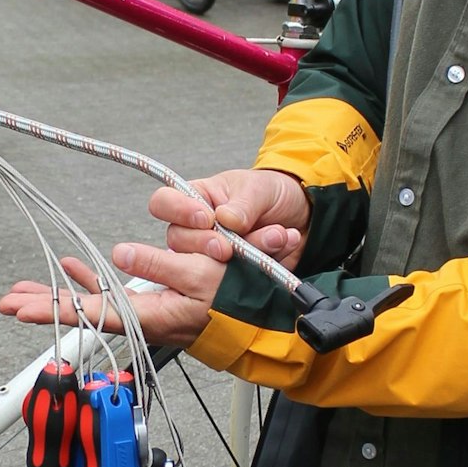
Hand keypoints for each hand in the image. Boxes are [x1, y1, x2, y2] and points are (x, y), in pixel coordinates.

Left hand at [0, 248, 223, 347]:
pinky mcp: (154, 302)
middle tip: (6, 301)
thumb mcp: (202, 278)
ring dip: (58, 294)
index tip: (19, 309)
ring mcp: (144, 312)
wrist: (265, 321)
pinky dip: (89, 280)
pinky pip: (112, 293)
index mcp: (148, 317)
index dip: (53, 310)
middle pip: (82, 312)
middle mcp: (140, 319)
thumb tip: (119, 255)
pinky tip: (72, 267)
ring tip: (25, 288)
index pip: (90, 314)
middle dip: (42, 305)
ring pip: (91, 303)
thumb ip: (160, 267)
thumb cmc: (240, 301)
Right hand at [151, 168, 308, 270]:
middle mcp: (197, 228)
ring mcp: (211, 254)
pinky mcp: (230, 275)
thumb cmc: (271, 193)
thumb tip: (225, 219)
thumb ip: (243, 204)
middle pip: (178, 240)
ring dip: (245, 252)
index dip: (177, 211)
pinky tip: (282, 244)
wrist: (303, 216)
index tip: (206, 218)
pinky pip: (235, 277)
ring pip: (205, 263)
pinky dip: (263, 262)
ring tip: (275, 236)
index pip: (164, 203)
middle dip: (207, 244)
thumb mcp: (259, 189)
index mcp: (197, 199)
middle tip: (229, 246)